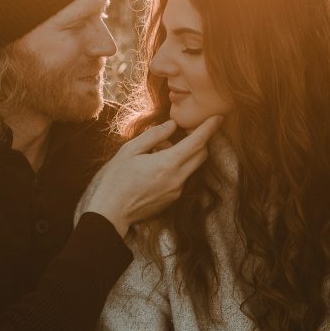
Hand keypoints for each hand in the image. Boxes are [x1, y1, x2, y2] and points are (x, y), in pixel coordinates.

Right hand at [79, 115, 222, 237]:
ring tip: (159, 151)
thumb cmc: (116, 179)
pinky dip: (177, 166)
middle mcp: (178, 179)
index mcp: (167, 164)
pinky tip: (157, 166)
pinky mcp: (174, 199)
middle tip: (182, 131)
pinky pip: (183, 177)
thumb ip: (154, 136)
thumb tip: (173, 125)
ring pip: (192, 166)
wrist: (111, 212)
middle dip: (199, 140)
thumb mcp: (130, 150)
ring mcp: (177, 191)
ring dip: (185, 154)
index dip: (210, 128)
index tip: (218, 117)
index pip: (197, 142)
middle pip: (202, 154)